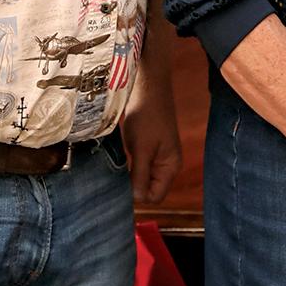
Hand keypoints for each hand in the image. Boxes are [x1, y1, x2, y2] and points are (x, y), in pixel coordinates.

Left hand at [123, 68, 182, 204]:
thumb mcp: (142, 148)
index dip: (138, 195)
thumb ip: (140, 175)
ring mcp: (156, 156)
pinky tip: (118, 157)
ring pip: (141, 178)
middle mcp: (166, 165)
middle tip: (115, 174)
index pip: (155, 196)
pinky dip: (127, 165)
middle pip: (148, 189)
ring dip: (128, 175)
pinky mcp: (147, 148)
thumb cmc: (148, 115)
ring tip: (117, 164)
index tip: (121, 183)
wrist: (148, 87)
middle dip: (132, 186)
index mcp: (170, 167)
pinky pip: (137, 166)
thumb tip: (137, 199)